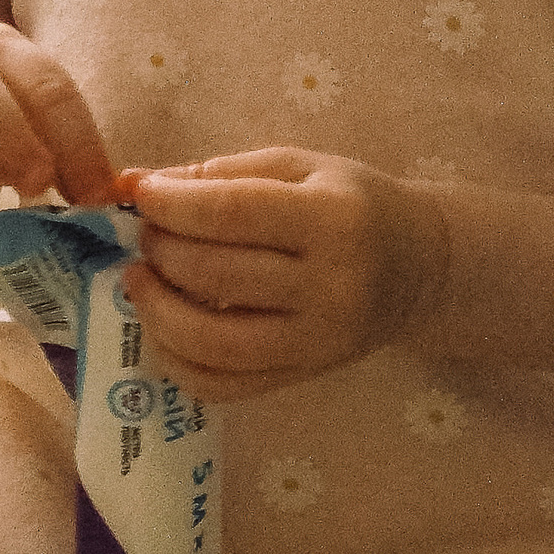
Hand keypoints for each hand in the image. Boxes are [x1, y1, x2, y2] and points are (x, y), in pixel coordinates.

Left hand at [121, 149, 449, 399]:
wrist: (419, 269)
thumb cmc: (353, 204)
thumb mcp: (299, 168)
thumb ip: (218, 174)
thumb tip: (134, 183)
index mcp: (333, 219)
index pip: (232, 214)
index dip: (171, 205)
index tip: (138, 194)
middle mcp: (330, 287)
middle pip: (215, 275)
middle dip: (161, 251)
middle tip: (145, 233)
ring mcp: (317, 342)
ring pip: (211, 341)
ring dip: (155, 309)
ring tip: (139, 279)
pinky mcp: (302, 377)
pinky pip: (222, 385)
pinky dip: (176, 361)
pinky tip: (162, 328)